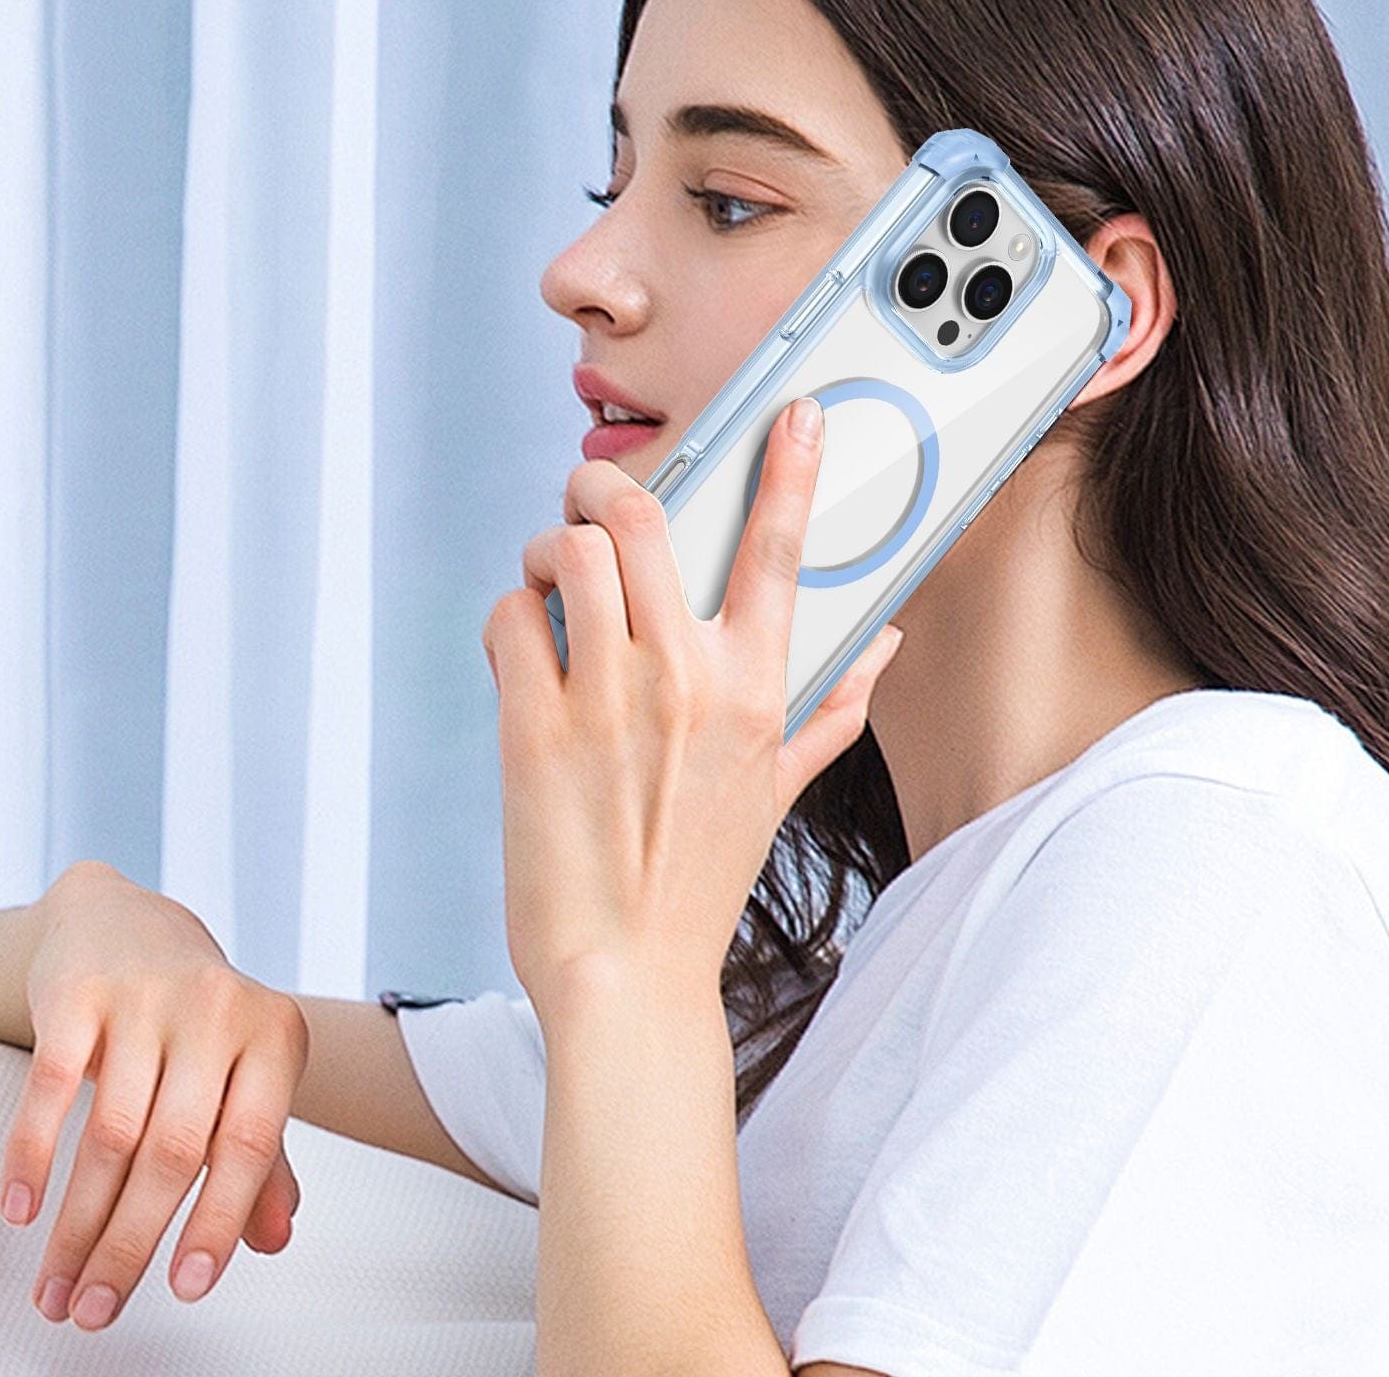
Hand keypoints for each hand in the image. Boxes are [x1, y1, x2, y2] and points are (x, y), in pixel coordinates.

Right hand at [0, 860, 308, 1330]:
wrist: (126, 920)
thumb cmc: (194, 1015)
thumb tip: (276, 1236)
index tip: (187, 1287)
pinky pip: (52, 1088)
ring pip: (111, 1134)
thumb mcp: (246, 1071)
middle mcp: (219, 1010)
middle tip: (97, 1306)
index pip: (251, 1144)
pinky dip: (32, 1157)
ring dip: (78, 1224)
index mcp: (275, 1033)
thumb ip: (265, 1157)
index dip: (219, 1221)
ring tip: (57, 1282)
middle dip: (131, 1244)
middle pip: (174, 1151)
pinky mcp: (80, 995)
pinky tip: (23, 1209)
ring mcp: (149, 999)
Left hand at [481, 395, 903, 1017]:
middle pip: (643, 517)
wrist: (626, 972)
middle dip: (607, 486)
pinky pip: (508, 617)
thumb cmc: (700, 878)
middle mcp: (686, 681)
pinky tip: (524, 643)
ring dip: (549, 545)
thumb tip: (879, 645)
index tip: (794, 416)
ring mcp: (606, 701)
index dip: (791, 470)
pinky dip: (509, 613)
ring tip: (552, 574)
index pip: (783, 554)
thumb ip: (831, 708)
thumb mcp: (779, 789)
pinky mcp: (532, 727)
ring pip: (567, 552)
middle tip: (594, 497)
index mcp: (756, 690)